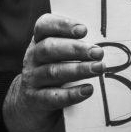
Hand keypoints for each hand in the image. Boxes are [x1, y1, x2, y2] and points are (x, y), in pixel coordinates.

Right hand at [2, 13, 104, 131]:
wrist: (28, 106)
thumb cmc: (52, 72)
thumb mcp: (57, 56)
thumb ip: (73, 46)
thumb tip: (102, 43)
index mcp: (38, 41)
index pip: (44, 26)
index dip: (62, 25)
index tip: (83, 30)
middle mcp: (32, 57)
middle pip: (49, 48)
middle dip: (76, 49)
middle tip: (98, 52)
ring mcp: (31, 79)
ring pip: (52, 71)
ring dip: (78, 69)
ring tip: (98, 69)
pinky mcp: (35, 100)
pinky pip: (53, 97)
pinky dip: (71, 93)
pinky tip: (88, 90)